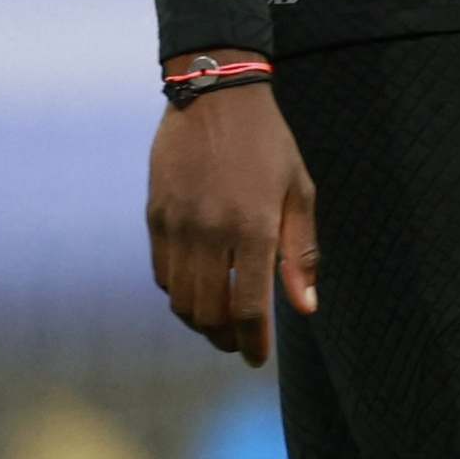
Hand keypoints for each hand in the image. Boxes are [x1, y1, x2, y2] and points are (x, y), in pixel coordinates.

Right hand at [143, 80, 315, 366]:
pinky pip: (162, 273)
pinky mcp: (154, 216)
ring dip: (199, 321)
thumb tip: (305, 307)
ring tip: (221, 324)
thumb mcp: (298, 193)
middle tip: (239, 346)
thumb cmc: (269, 146)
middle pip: (208, 312)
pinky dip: (179, 293)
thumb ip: (301, 254)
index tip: (256, 360)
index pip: (248, 307)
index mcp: (252, 228)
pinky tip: (199, 291)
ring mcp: (175, 225)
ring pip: (180, 299)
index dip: (253, 343)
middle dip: (224, 339)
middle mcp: (209, 232)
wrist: (214, 98)